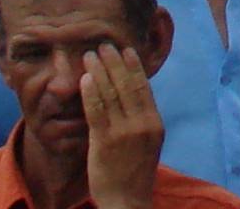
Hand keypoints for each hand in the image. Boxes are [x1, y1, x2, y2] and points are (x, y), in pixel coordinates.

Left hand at [83, 43, 165, 208]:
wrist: (126, 202)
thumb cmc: (135, 173)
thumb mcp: (148, 143)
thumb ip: (142, 120)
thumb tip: (132, 97)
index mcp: (154, 123)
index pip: (143, 87)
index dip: (133, 66)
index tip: (125, 50)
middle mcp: (142, 124)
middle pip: (127, 85)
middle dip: (114, 62)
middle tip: (103, 45)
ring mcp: (123, 132)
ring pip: (110, 94)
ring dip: (99, 71)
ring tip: (89, 56)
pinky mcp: (104, 141)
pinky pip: (96, 111)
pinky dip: (90, 92)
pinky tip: (84, 79)